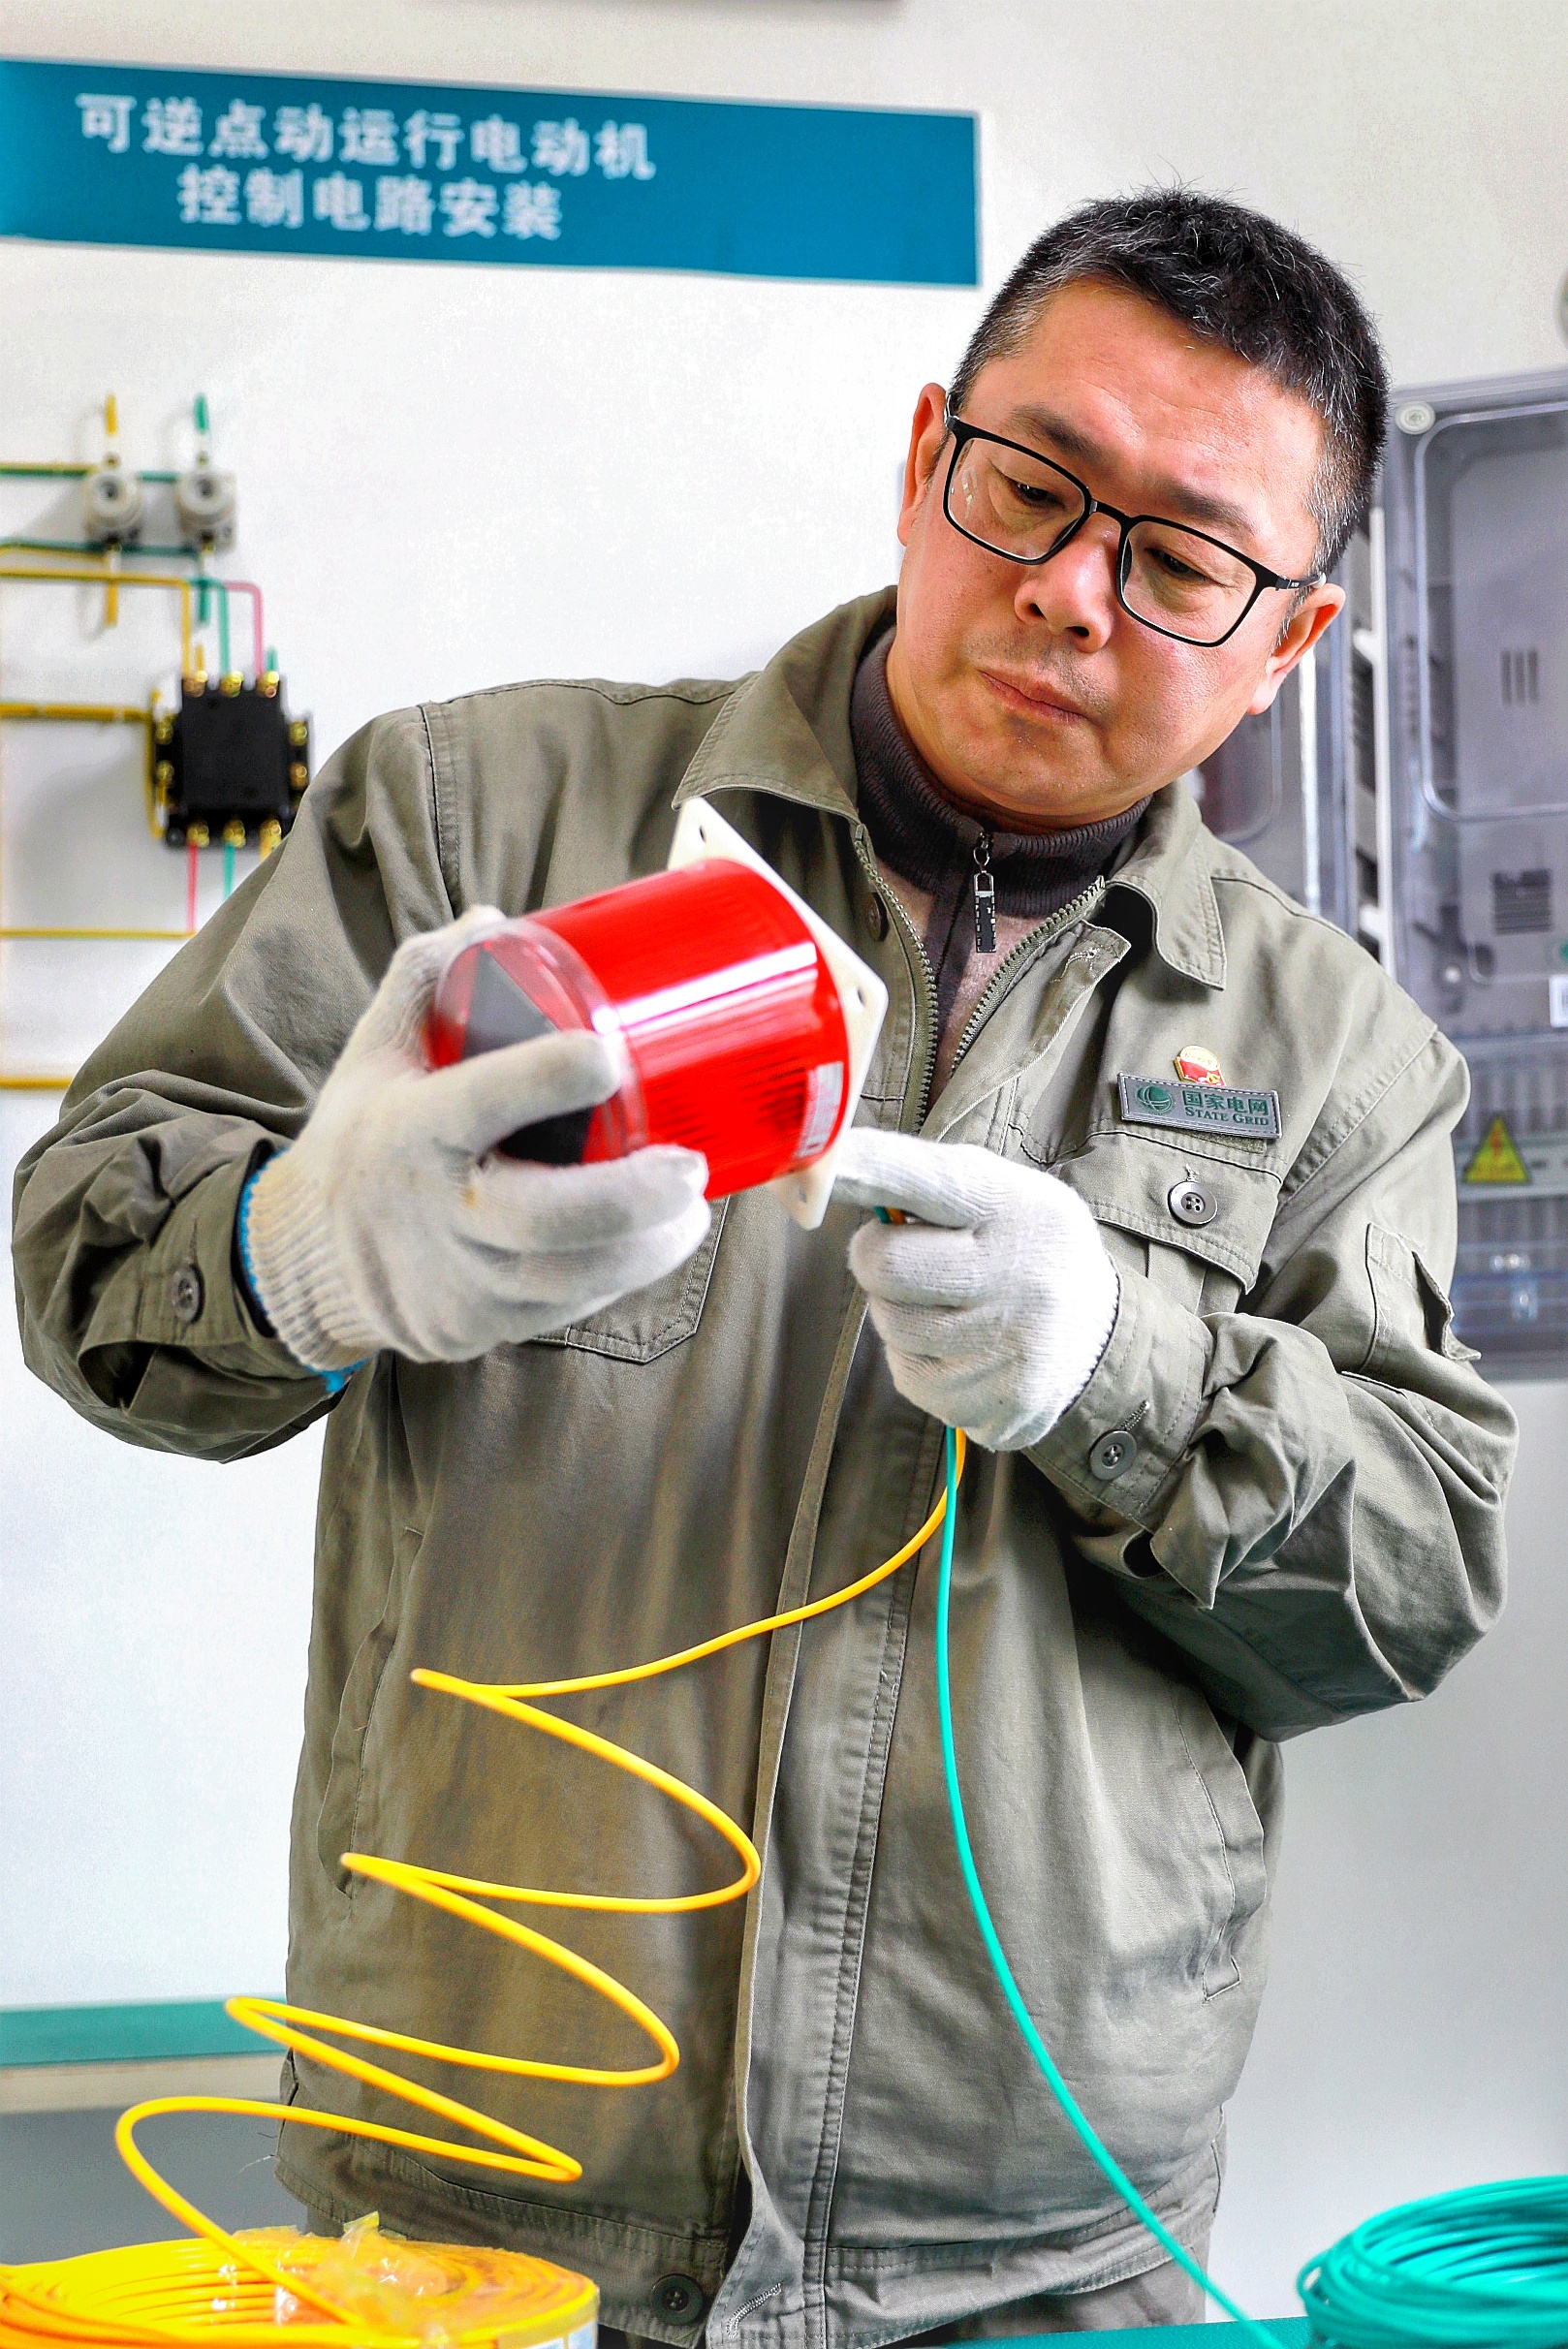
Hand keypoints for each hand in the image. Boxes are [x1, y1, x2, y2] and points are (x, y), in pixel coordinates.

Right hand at [242, 906, 710, 1369]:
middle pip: (547, 1218)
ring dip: (646, 1249)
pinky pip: (564, 1309)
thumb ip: (429, 979)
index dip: (546, 1077)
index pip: (481, 1101)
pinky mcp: (481, 1326)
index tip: (609, 1054)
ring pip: (571, 1278)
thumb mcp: (376, 1052)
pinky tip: (654, 1246)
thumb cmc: (364, 1139)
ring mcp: (461, 1281)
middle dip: (635, 1196)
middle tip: (691, 1165)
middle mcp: (436, 1214)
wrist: (307, 1260)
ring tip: (691, 1212)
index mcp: (411, 1132)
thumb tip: (498, 920)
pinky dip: (618, 1280)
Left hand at [832, 1127, 1117, 1448]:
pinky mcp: (1004, 1406)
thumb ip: (919, 1178)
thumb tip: (831, 1167)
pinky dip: (921, 1363)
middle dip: (878, 1258)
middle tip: (912, 1257)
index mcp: (1015, 1206)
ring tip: (951, 1306)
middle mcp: (1020, 1276)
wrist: (1100, 1334)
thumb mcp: (996, 1191)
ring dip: (900, 1314)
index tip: (825, 1160)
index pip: (928, 1179)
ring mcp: (1013, 1348)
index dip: (869, 1169)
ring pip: (891, 1327)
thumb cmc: (1022, 1246)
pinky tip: (964, 1350)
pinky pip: (910, 1380)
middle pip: (884, 1266)